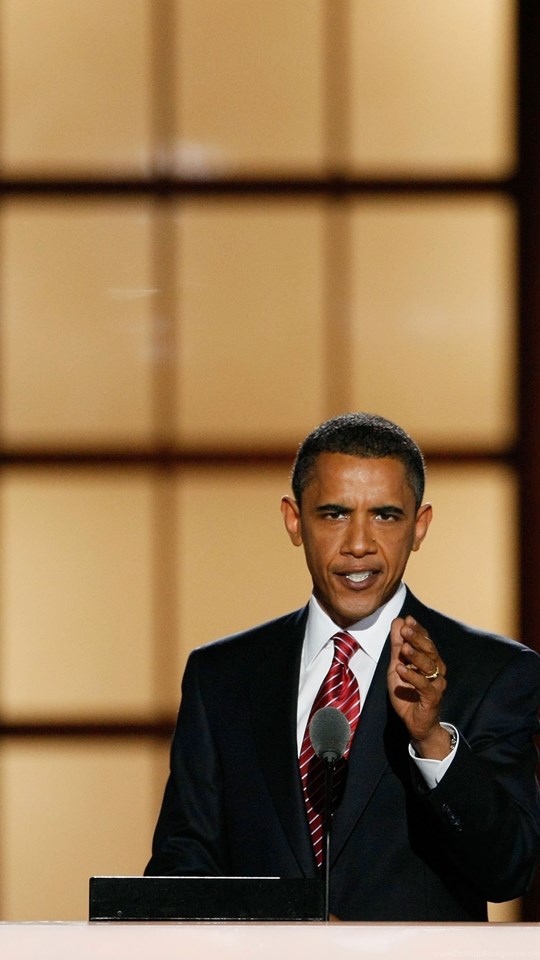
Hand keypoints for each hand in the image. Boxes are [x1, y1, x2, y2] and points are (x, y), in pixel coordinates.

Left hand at [387, 615, 449, 758]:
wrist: (415, 723)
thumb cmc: (407, 694)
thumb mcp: (397, 667)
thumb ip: (397, 646)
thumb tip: (398, 621)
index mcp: (430, 661)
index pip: (426, 641)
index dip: (418, 630)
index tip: (407, 619)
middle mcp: (437, 670)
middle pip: (429, 651)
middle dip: (417, 638)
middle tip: (405, 629)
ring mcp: (436, 684)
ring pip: (429, 666)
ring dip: (415, 655)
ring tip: (403, 647)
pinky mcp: (433, 698)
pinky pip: (423, 685)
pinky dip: (412, 676)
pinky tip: (401, 668)